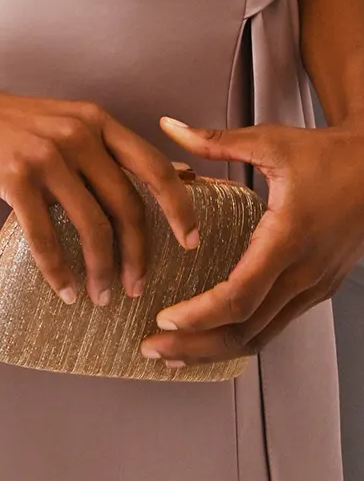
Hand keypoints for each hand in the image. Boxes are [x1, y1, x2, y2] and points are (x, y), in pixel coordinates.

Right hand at [0, 71, 200, 304]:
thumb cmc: (12, 124)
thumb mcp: (68, 122)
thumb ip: (109, 149)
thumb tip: (174, 179)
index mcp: (97, 121)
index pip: (154, 167)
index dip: (180, 209)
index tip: (192, 243)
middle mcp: (78, 134)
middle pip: (126, 206)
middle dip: (137, 256)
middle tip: (136, 287)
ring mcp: (46, 154)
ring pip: (91, 226)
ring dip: (100, 270)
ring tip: (100, 295)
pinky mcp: (14, 175)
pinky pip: (45, 235)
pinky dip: (57, 270)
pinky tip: (63, 289)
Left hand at [139, 115, 363, 366]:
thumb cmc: (328, 156)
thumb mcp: (270, 142)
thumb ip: (214, 140)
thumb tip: (168, 126)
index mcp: (288, 238)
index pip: (240, 295)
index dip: (200, 314)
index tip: (163, 317)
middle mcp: (303, 272)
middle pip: (247, 330)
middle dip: (196, 345)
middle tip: (152, 348)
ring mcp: (314, 287)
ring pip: (263, 336)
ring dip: (216, 350)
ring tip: (172, 354)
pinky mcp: (318, 290)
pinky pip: (276, 326)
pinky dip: (240, 339)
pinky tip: (211, 339)